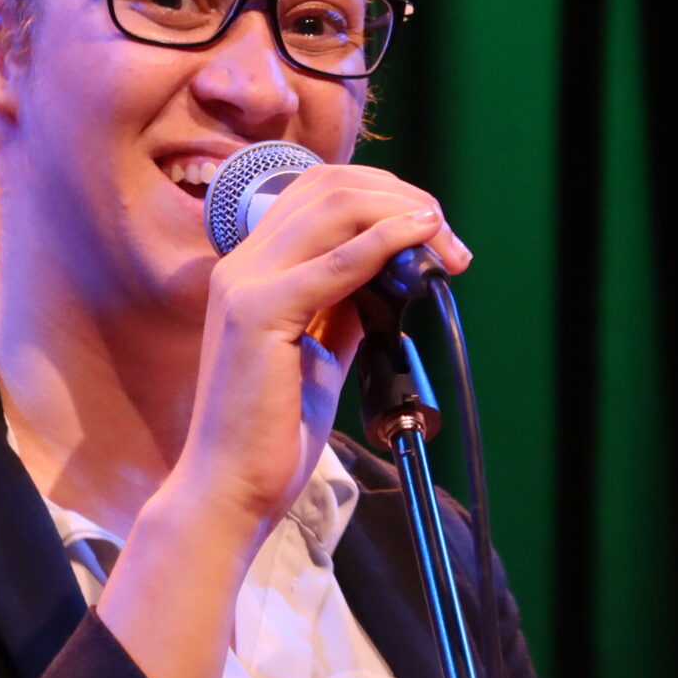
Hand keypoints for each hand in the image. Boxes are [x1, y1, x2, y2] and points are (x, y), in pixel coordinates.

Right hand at [99, 162, 467, 677]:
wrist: (230, 490)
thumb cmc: (270, 433)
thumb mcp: (319, 354)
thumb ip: (343, 309)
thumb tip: (388, 277)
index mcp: (249, 270)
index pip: (316, 193)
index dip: (380, 194)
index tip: (430, 226)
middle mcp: (241, 265)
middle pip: (328, 187)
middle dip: (399, 197)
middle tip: (447, 234)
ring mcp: (245, 285)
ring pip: (334, 209)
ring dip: (402, 214)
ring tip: (443, 239)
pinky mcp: (258, 313)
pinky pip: (336, 261)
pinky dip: (385, 240)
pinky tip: (420, 238)